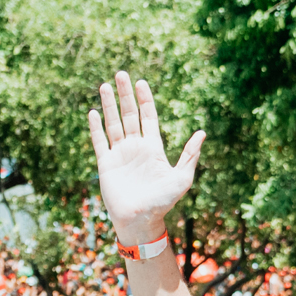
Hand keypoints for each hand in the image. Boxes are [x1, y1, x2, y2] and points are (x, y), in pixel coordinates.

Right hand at [87, 72, 204, 243]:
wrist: (141, 221)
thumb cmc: (163, 203)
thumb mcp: (182, 178)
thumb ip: (190, 155)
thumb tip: (202, 132)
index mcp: (153, 148)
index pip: (148, 117)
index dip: (145, 99)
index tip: (141, 82)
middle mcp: (136, 148)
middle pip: (129, 114)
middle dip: (125, 94)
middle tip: (121, 74)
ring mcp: (120, 155)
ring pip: (113, 123)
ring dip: (110, 105)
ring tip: (105, 85)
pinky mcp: (106, 165)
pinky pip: (100, 142)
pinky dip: (96, 127)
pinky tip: (94, 112)